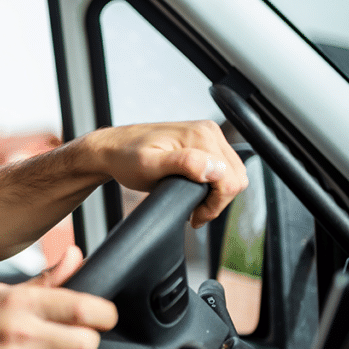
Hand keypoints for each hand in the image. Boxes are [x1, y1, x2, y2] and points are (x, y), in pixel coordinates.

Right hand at [0, 246, 115, 348]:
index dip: (104, 313)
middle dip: (85, 338)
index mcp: (21, 303)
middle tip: (71, 333)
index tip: (103, 314)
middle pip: (87, 342)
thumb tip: (76, 257)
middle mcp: (22, 334)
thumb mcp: (4, 291)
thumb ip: (46, 280)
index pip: (83, 309)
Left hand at [84, 120, 247, 226]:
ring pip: (232, 174)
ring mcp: (207, 135)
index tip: (195, 216)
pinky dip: (214, 185)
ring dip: (217, 194)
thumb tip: (213, 169)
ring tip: (194, 204)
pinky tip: (196, 191)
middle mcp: (208, 131)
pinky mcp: (203, 142)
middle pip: (236, 177)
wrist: (112, 149)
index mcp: (201, 135)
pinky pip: (223, 168)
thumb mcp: (149, 165)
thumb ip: (183, 164)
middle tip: (195, 213)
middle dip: (218, 201)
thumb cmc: (125, 158)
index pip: (230, 179)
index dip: (215, 204)